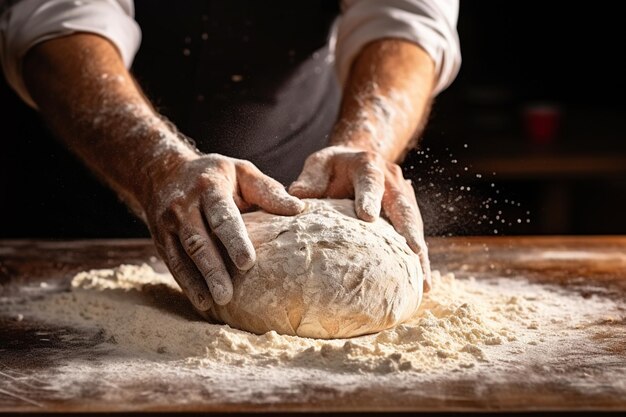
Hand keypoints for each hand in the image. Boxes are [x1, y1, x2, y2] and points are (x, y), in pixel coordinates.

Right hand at [143, 153, 304, 310]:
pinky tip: (200, 301)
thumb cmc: (214, 174)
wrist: (161, 172)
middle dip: (212, 269)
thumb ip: (268, 190)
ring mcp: (168, 224)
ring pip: (182, 256)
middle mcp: (184, 206)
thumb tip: (298, 208)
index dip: (234, 240)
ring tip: (212, 303)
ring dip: (196, 281)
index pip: (222, 216)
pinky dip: (185, 284)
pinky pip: (172, 264)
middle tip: (227, 295)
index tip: (247, 263)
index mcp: (209, 188)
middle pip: (198, 241)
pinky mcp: (161, 240)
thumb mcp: (241, 171)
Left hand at [289, 146, 430, 290]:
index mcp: (368, 165)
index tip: (367, 217)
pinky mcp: (407, 214)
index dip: (369, 197)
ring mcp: (403, 197)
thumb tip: (296, 196)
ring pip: (415, 224)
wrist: (356, 158)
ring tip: (423, 281)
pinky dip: (418, 260)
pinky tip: (421, 285)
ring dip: (420, 252)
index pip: (370, 181)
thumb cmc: (332, 166)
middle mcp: (391, 180)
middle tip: (413, 249)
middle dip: (408, 228)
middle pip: (403, 206)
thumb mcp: (319, 164)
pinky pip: (415, 236)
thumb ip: (310, 179)